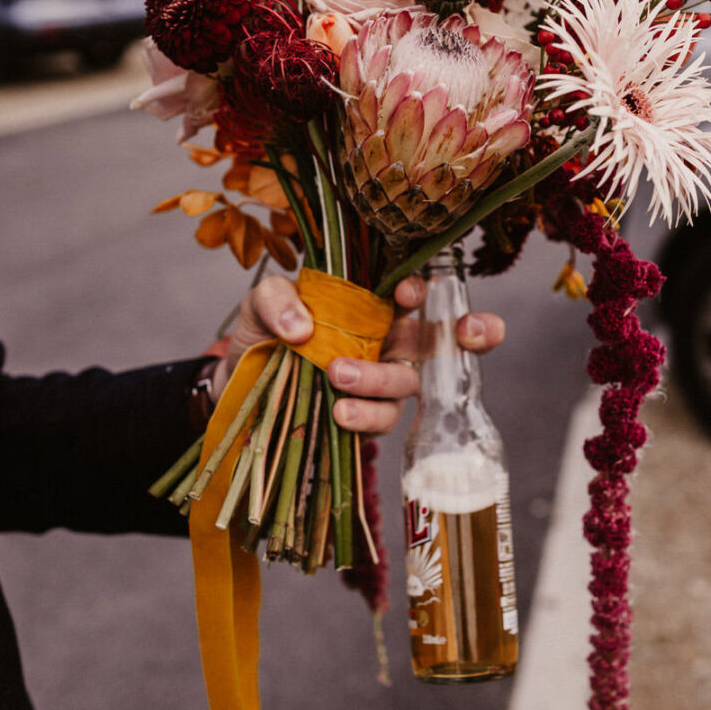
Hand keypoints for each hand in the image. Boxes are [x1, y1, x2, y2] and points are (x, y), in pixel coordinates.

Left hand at [215, 275, 505, 435]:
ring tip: (339, 376)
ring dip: (379, 379)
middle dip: (471, 334)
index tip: (408, 293)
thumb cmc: (266, 330)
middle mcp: (389, 340)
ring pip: (405, 382)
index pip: (416, 292)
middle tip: (467, 334)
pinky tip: (341, 413)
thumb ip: (278, 299)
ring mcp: (381, 381)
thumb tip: (300, 326)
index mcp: (374, 303)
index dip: (426, 290)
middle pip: (443, 338)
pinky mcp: (365, 416)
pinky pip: (381, 419)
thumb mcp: (263, 301)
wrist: (239, 380)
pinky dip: (365, 415)